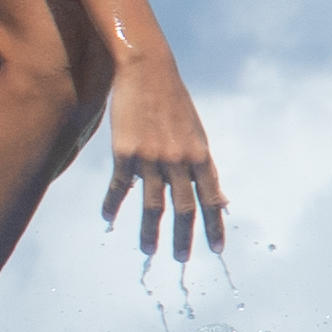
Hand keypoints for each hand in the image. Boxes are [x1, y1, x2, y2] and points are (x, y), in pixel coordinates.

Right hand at [99, 60, 227, 262]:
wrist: (147, 71)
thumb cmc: (175, 106)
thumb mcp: (197, 136)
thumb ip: (205, 169)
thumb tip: (222, 200)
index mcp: (200, 155)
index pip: (211, 198)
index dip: (215, 225)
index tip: (216, 249)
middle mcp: (178, 160)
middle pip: (183, 208)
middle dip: (183, 237)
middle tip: (181, 259)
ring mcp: (151, 157)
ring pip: (152, 204)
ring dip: (150, 231)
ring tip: (150, 251)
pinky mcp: (125, 152)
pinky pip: (120, 186)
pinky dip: (113, 204)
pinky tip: (109, 217)